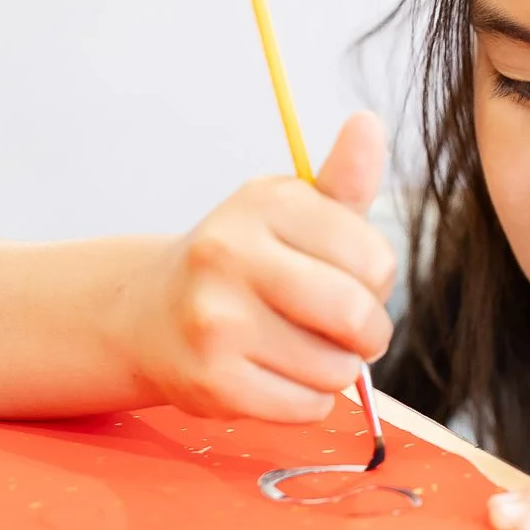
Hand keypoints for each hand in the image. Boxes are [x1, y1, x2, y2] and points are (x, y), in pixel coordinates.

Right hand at [118, 112, 396, 422]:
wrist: (152, 313)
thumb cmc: (246, 260)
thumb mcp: (292, 209)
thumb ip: (342, 179)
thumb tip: (368, 122)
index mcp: (263, 203)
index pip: (375, 259)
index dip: (376, 279)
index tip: (348, 277)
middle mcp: (231, 255)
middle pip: (357, 316)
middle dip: (368, 332)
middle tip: (345, 328)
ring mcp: (216, 321)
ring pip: (336, 369)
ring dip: (336, 368)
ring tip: (300, 347)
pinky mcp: (211, 382)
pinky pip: (306, 407)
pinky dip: (307, 399)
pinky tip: (276, 373)